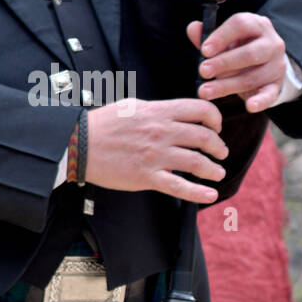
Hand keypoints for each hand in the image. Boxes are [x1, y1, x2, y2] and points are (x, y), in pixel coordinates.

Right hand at [84, 97, 228, 203]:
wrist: (79, 144)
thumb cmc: (103, 124)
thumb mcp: (133, 106)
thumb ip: (158, 110)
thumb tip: (175, 113)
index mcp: (159, 112)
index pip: (201, 110)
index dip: (215, 118)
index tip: (217, 127)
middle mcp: (162, 132)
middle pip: (204, 137)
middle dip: (218, 146)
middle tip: (221, 153)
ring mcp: (156, 155)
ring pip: (197, 162)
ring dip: (213, 169)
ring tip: (218, 173)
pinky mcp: (147, 177)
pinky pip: (179, 187)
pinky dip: (199, 193)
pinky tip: (210, 195)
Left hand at [186, 12, 286, 112]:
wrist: (264, 65)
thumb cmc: (239, 49)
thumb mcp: (225, 41)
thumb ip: (208, 36)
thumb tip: (193, 28)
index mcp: (257, 25)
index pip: (241, 25)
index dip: (221, 37)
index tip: (204, 51)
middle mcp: (272, 43)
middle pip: (250, 53)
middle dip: (224, 63)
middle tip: (203, 71)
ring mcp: (277, 65)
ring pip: (253, 77)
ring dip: (227, 85)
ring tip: (205, 91)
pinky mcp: (277, 85)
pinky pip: (270, 94)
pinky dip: (260, 101)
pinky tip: (249, 106)